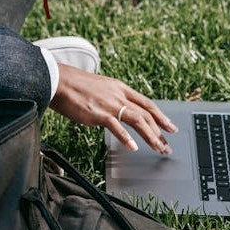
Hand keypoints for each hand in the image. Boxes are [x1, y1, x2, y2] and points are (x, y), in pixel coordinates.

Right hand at [49, 64, 177, 153]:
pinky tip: (133, 147)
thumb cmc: (76, 86)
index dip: (161, 116)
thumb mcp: (101, 88)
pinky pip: (116, 127)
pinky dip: (126, 138)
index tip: (170, 127)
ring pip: (138, 120)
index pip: (147, 103)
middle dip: (160, 131)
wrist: (59, 80)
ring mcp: (110, 104)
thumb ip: (112, 99)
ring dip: (150, 136)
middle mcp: (119, 95)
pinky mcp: (98, 113)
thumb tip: (118, 112)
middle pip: (146, 113)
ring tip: (158, 148)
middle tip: (167, 146)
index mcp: (120, 88)